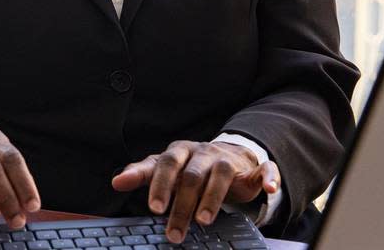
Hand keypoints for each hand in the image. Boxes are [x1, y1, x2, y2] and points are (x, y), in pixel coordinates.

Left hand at [111, 140, 279, 243]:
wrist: (228, 155)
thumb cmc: (190, 166)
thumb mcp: (165, 168)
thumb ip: (142, 173)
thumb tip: (115, 181)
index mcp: (180, 151)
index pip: (166, 164)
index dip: (161, 185)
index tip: (154, 208)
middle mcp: (204, 153)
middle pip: (192, 176)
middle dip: (182, 205)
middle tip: (174, 232)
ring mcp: (228, 159)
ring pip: (222, 174)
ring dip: (213, 198)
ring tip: (204, 221)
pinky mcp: (252, 169)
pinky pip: (263, 169)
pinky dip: (267, 177)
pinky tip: (268, 188)